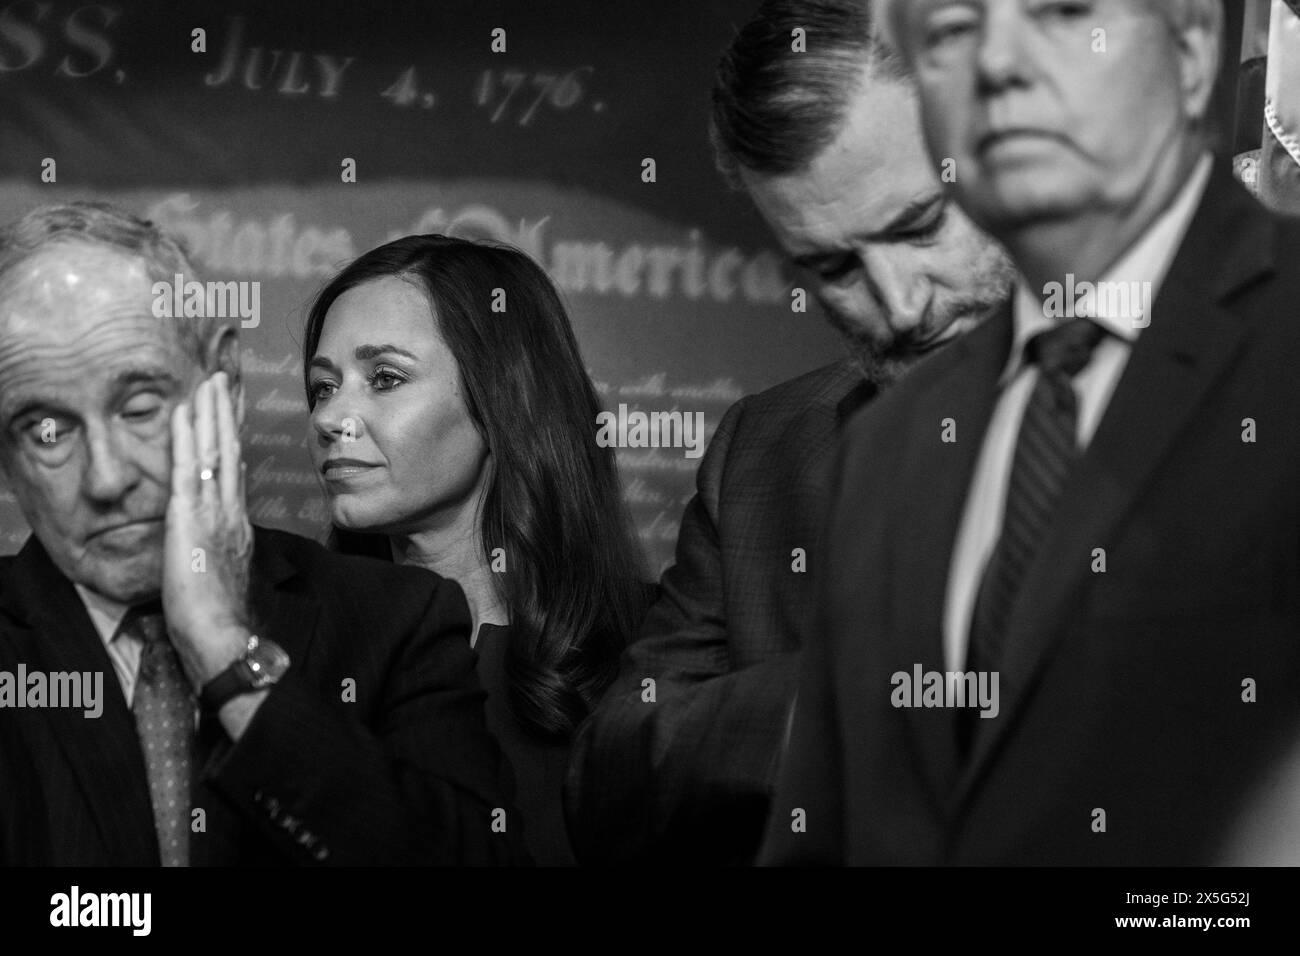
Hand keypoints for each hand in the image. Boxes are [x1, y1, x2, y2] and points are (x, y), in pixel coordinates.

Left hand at [163, 371, 254, 688]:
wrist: (223, 637)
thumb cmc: (221, 621)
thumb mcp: (224, 581)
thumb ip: (225, 556)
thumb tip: (224, 546)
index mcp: (237, 527)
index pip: (233, 474)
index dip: (231, 442)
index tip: (229, 416)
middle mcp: (231, 513)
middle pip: (229, 453)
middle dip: (224, 415)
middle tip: (221, 381)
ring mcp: (214, 512)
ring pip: (213, 451)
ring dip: (210, 413)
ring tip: (207, 382)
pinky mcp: (191, 518)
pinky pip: (187, 467)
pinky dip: (187, 436)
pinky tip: (183, 410)